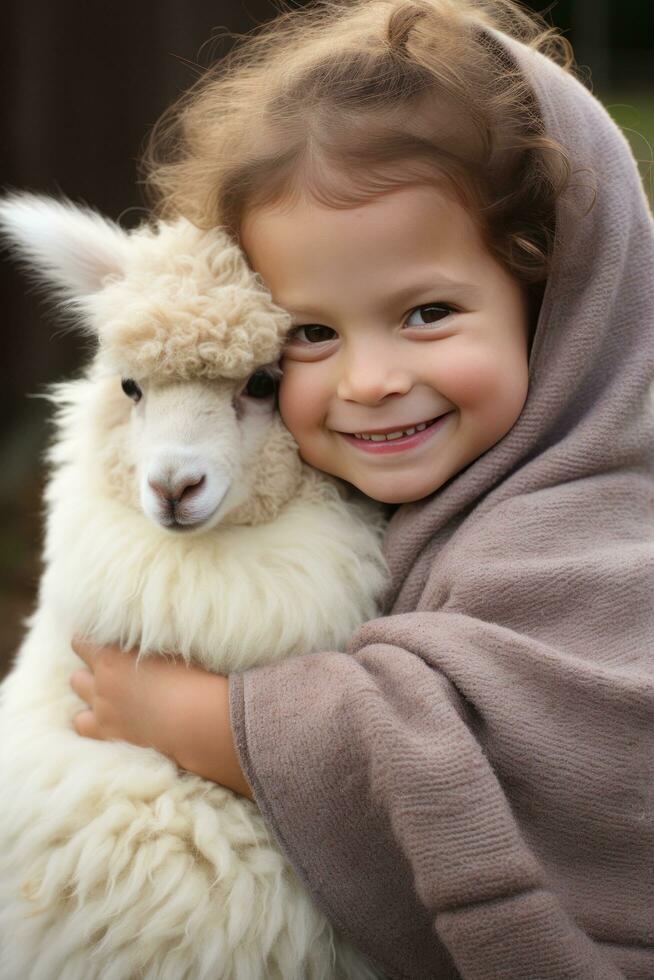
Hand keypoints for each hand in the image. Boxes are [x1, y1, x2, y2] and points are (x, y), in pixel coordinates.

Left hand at [69, 637, 253, 798]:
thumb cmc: (188, 678)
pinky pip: (81, 725)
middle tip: (110, 673)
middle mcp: (101, 684)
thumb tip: (135, 643)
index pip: (81, 644)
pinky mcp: (109, 734)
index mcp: (111, 658)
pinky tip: (104, 718)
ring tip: (105, 695)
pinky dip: (88, 721)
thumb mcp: (165, 649)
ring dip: (88, 695)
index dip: (87, 643)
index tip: (97, 643)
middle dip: (88, 674)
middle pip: (77, 675)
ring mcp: (103, 711)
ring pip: (78, 702)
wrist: (194, 718)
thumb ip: (141, 646)